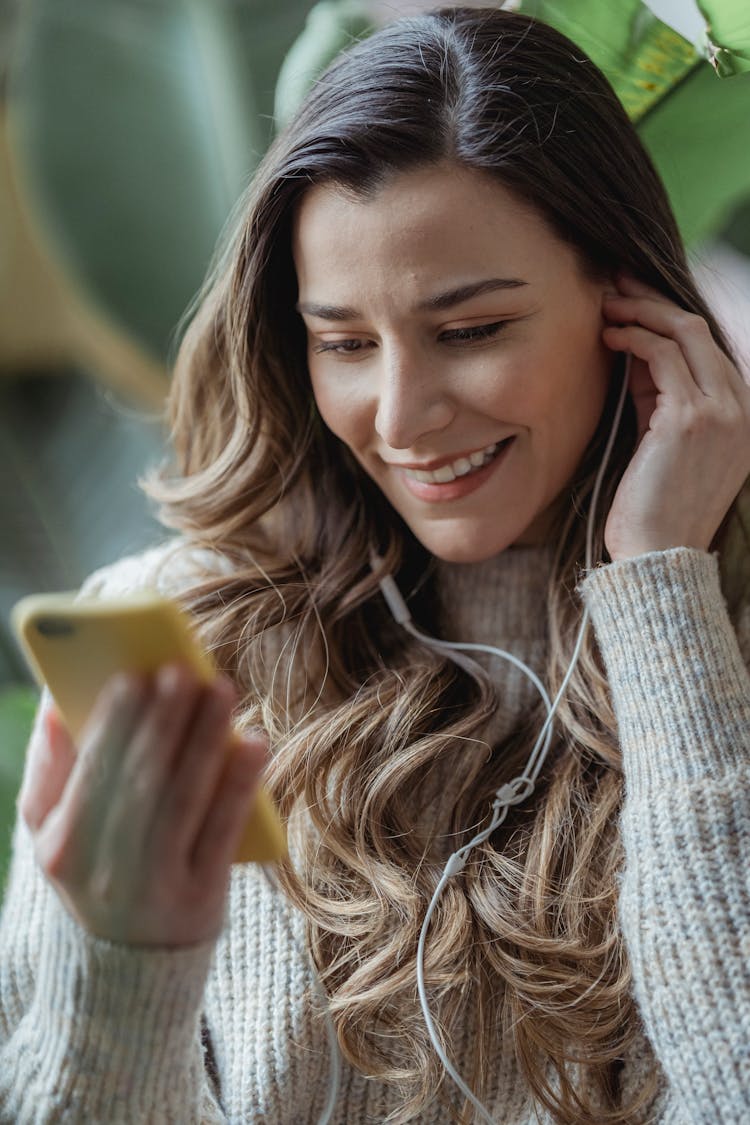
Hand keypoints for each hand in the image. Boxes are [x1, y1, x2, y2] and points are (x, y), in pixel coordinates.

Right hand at [18, 668, 266, 946]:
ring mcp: (155, 887)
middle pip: (139, 782)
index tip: (133, 675)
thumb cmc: (95, 868)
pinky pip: (222, 832)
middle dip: (163, 720)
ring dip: (204, 739)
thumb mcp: (54, 832)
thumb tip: (55, 705)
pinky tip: (254, 744)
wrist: (127, 968)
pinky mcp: (201, 898)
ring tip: (220, 690)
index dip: (112, 724)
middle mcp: (104, 869)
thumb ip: (50, 769)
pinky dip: (239, 784)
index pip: (89, 774)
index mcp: (61, 845)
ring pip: (183, 800)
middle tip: (183, 670)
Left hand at [600, 274, 749, 561]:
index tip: (632, 300)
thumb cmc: (651, 510)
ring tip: (605, 306)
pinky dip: (633, 337)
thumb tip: (634, 351)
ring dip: (640, 311)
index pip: (706, 348)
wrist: (657, 558)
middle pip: (699, 329)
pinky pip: (661, 355)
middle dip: (653, 299)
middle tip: (615, 285)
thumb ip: (657, 397)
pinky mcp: (690, 418)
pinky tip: (609, 335)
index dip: (666, 318)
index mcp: (740, 416)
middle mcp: (740, 409)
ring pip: (683, 333)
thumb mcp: (660, 442)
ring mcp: (721, 411)